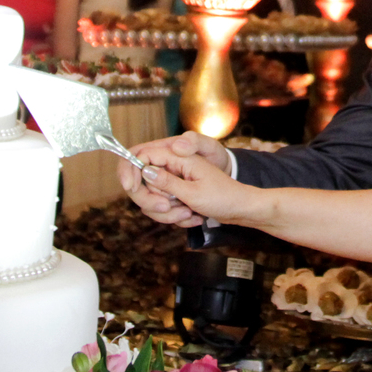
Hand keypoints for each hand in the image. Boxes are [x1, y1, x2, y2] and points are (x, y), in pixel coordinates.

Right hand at [118, 134, 235, 228]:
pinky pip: (164, 209)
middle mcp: (173, 167)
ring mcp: (174, 182)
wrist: (240, 209)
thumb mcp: (194, 191)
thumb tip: (145, 170)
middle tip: (167, 208)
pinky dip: (176, 216)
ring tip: (190, 213)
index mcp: (178, 157)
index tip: (131, 187)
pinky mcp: (177, 196)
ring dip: (168, 213)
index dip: (131, 169)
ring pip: (152, 199)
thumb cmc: (223, 196)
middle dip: (151, 200)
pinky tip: (195, 217)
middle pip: (142, 181)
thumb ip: (168, 181)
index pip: (142, 154)